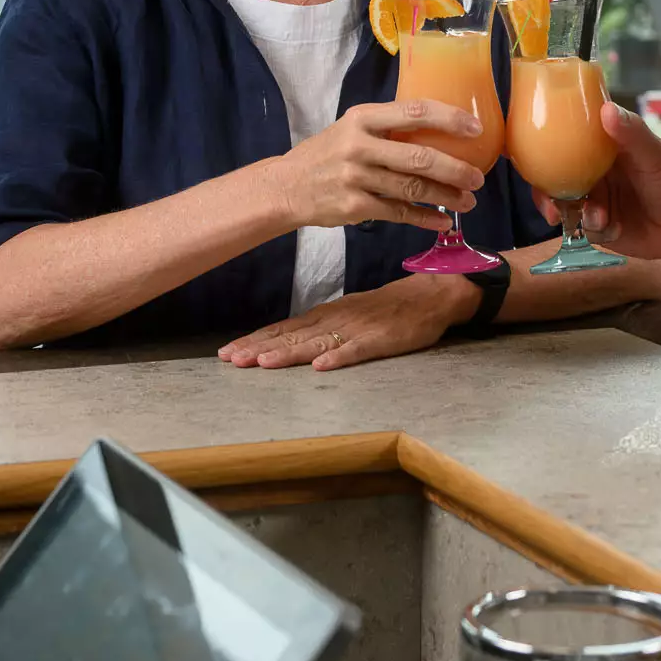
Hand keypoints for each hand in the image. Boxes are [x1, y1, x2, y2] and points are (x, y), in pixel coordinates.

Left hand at [218, 275, 476, 371]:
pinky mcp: (382, 339)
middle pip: (292, 337)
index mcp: (328, 314)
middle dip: (259, 348)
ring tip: (262, 363)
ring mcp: (358, 329)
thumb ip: (322, 325)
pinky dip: (340, 357)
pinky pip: (359, 350)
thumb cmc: (390, 306)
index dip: (256, 340)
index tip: (228, 351)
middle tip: (229, 359)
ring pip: (317, 343)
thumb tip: (288, 339)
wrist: (433, 293)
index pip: (285, 329)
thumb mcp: (350, 311)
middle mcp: (337, 319)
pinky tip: (322, 366)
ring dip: (288, 354)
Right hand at [267, 99, 486, 231]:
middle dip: (455, 169)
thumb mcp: (351, 128)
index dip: (450, 119)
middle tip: (478, 178)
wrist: (286, 186)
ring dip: (446, 197)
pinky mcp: (354, 207)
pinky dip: (425, 218)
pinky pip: (398, 213)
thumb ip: (387, 128)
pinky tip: (443, 221)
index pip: (415, 111)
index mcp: (363, 118)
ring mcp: (356, 178)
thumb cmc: (326, 153)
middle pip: (419, 157)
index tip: (476, 128)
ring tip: (469, 202)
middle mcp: (359, 145)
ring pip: (412, 188)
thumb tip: (440, 132)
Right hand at [532, 104, 660, 265]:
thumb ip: (632, 133)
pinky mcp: (596, 225)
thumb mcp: (655, 155)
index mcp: (601, 146)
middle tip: (548, 201)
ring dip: (569, 211)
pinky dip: (588, 227)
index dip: (542, 142)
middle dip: (545, 188)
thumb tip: (605, 110)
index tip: (527, 149)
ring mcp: (592, 198)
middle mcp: (591, 171)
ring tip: (593, 217)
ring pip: (562, 203)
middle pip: (553, 174)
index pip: (564, 138)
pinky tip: (609, 227)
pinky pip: (579, 225)